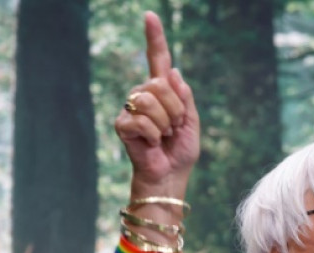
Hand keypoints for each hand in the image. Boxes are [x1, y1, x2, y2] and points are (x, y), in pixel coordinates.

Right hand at [115, 11, 199, 199]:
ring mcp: (131, 108)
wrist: (170, 176)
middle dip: (175, 109)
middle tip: (174, 128)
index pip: (158, 60)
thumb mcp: (192, 122)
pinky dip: (154, 135)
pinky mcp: (122, 124)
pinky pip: (142, 120)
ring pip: (150, 100)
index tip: (150, 16)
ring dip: (165, 122)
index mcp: (164, 92)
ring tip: (164, 136)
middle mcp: (144, 95)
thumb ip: (185, 97)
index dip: (155, 38)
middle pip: (159, 84)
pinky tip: (152, 144)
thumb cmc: (180, 151)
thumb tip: (174, 72)